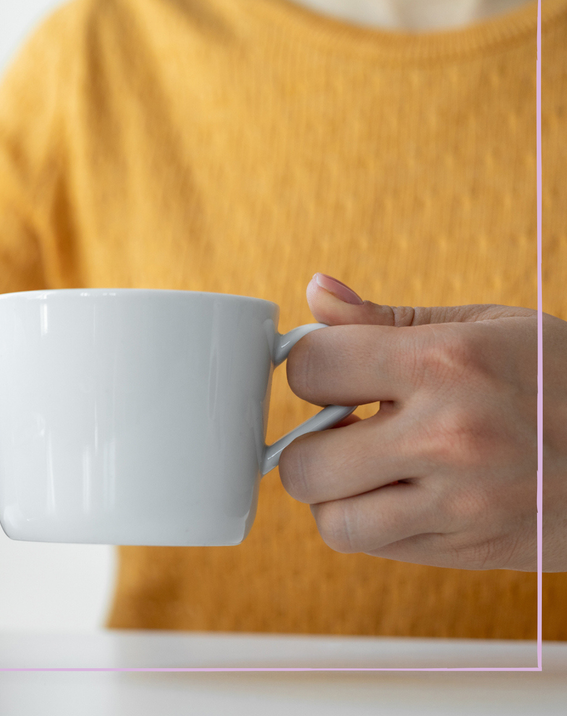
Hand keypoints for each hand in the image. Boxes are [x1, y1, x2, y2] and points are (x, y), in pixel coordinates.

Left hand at [280, 273, 564, 571]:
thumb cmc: (564, 376)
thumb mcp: (485, 326)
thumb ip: (386, 318)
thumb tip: (315, 293)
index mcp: (447, 364)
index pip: (312, 368)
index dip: (310, 368)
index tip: (330, 371)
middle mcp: (448, 438)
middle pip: (303, 463)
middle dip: (310, 443)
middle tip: (345, 427)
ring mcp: (460, 503)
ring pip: (331, 521)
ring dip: (335, 495)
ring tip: (369, 467)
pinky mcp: (470, 549)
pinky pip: (374, 547)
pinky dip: (370, 523)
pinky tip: (401, 493)